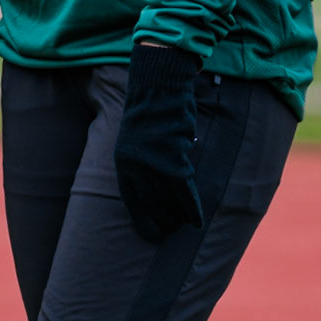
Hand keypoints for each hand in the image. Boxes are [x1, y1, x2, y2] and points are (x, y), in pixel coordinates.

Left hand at [113, 43, 203, 244]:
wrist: (158, 85)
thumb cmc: (150, 108)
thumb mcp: (136, 137)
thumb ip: (142, 160)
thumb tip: (155, 180)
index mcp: (123, 162)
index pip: (132, 201)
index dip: (142, 220)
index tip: (152, 235)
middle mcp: (136, 167)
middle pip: (150, 204)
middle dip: (162, 222)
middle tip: (172, 234)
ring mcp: (155, 164)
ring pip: (168, 201)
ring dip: (178, 218)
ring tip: (186, 229)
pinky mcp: (174, 159)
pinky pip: (185, 191)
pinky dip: (192, 207)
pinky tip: (196, 220)